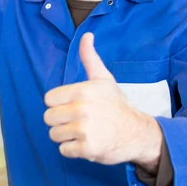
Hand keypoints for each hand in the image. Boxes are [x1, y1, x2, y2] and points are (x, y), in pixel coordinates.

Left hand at [43, 33, 161, 171]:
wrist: (138, 132)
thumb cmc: (116, 105)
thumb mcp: (103, 79)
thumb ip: (89, 58)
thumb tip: (87, 35)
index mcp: (81, 91)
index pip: (48, 99)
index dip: (58, 104)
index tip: (72, 106)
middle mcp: (81, 109)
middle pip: (48, 117)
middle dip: (60, 121)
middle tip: (77, 121)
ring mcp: (84, 130)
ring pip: (54, 135)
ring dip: (65, 136)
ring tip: (82, 131)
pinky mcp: (87, 148)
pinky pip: (64, 150)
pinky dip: (73, 150)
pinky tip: (86, 143)